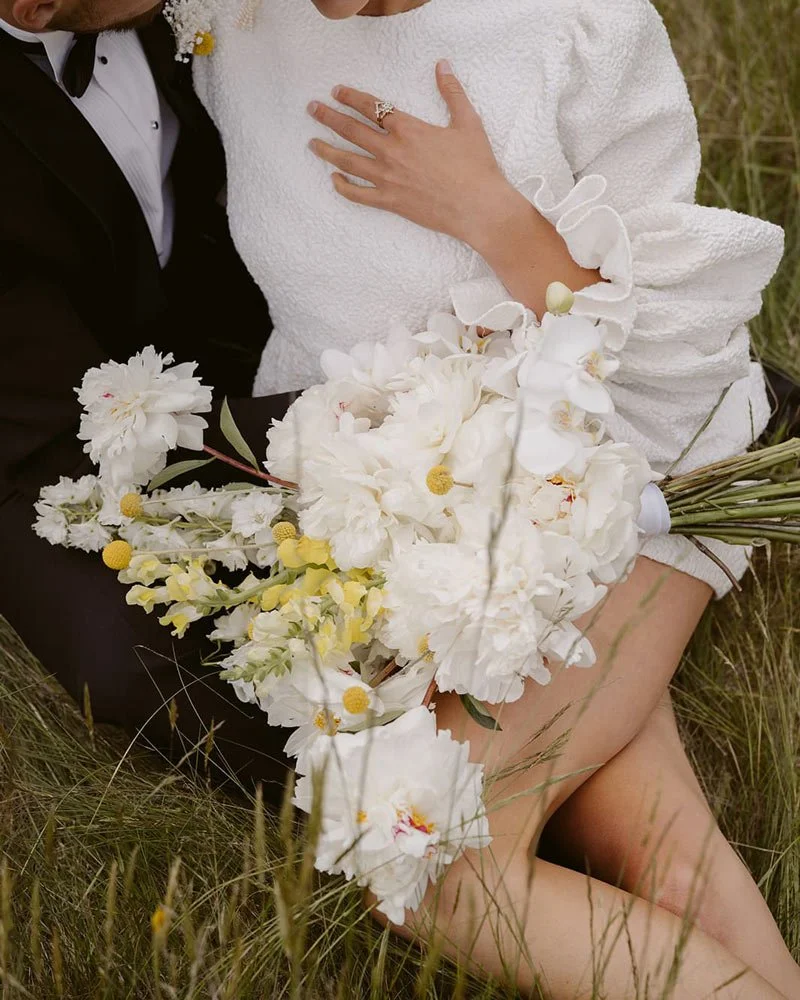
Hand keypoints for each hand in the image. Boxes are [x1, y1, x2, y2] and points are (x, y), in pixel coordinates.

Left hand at [307, 61, 525, 252]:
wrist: (478, 207)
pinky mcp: (390, 202)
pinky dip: (343, 187)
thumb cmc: (476, 166)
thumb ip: (451, 92)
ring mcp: (388, 178)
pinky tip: (333, 179)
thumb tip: (442, 66)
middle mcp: (392, 151)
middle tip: (312, 109)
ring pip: (348, 161)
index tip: (336, 91)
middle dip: (329, 117)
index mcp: (408, 129)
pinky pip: (358, 195)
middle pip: (352, 130)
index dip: (351, 97)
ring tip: (312, 143)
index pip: (372, 107)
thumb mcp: (467, 122)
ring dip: (327, 150)